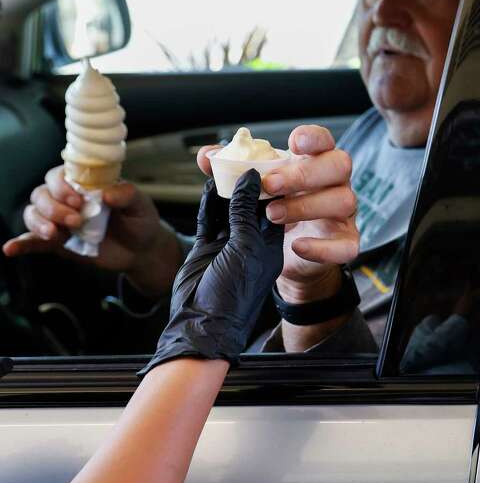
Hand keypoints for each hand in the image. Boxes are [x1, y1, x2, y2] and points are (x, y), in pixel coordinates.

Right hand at [2, 165, 181, 296]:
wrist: (141, 250)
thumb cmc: (139, 220)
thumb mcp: (140, 205)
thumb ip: (127, 195)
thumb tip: (106, 194)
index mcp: (84, 184)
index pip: (59, 175)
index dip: (61, 186)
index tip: (77, 200)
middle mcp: (66, 200)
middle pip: (41, 194)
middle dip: (54, 207)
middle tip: (75, 221)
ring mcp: (59, 221)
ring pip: (33, 214)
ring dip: (39, 223)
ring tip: (56, 234)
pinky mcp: (56, 242)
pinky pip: (32, 242)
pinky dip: (20, 244)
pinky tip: (10, 249)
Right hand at [141, 171, 282, 374]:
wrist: (202, 324)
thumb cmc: (234, 292)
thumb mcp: (247, 247)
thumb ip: (246, 212)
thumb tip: (251, 178)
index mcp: (270, 244)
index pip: (275, 205)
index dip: (270, 183)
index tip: (264, 160)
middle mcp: (251, 242)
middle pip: (250, 203)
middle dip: (244, 182)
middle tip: (238, 158)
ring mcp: (228, 244)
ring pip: (228, 208)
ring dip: (223, 189)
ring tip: (220, 165)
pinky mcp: (206, 248)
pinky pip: (208, 220)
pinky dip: (207, 203)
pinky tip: (206, 186)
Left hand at [197, 125, 358, 303]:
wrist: (285, 256)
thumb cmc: (273, 212)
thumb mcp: (252, 191)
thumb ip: (231, 172)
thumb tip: (208, 157)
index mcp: (314, 162)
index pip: (324, 140)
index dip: (313, 137)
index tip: (293, 142)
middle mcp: (335, 184)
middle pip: (339, 165)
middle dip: (305, 173)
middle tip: (270, 184)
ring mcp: (344, 214)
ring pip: (345, 201)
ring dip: (307, 206)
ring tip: (272, 215)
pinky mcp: (346, 242)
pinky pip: (346, 245)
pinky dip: (322, 247)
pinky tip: (296, 246)